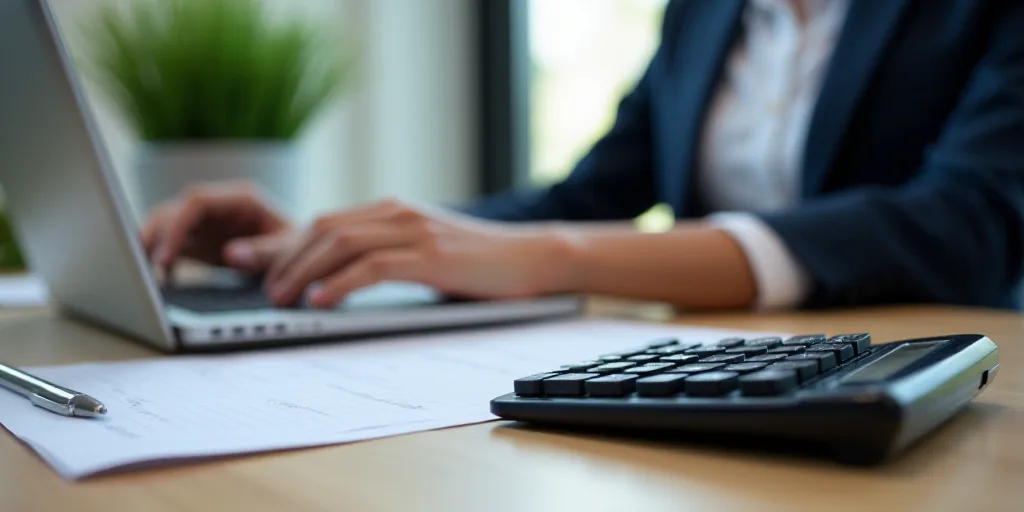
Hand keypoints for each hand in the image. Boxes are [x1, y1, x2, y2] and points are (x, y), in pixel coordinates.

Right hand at [140, 181, 293, 271]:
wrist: (305, 258)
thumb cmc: (302, 249)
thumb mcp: (290, 250)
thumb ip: (265, 252)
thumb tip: (232, 254)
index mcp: (242, 199)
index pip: (197, 201)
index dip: (177, 225)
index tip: (166, 255)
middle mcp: (220, 206)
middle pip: (175, 210)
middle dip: (155, 234)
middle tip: (142, 266)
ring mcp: (208, 222)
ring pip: (167, 224)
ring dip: (152, 245)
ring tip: (142, 273)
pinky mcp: (200, 240)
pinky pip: (171, 245)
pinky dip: (161, 259)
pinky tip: (160, 281)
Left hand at [263, 199, 579, 306]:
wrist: (532, 257)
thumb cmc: (478, 262)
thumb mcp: (424, 251)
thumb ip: (386, 255)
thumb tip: (339, 280)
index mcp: (392, 211)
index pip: (324, 222)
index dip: (281, 240)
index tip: (247, 259)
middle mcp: (397, 214)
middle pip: (322, 228)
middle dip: (281, 256)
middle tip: (256, 285)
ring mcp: (415, 231)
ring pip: (340, 243)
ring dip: (304, 272)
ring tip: (282, 298)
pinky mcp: (432, 255)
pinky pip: (373, 266)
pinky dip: (341, 283)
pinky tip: (321, 301)